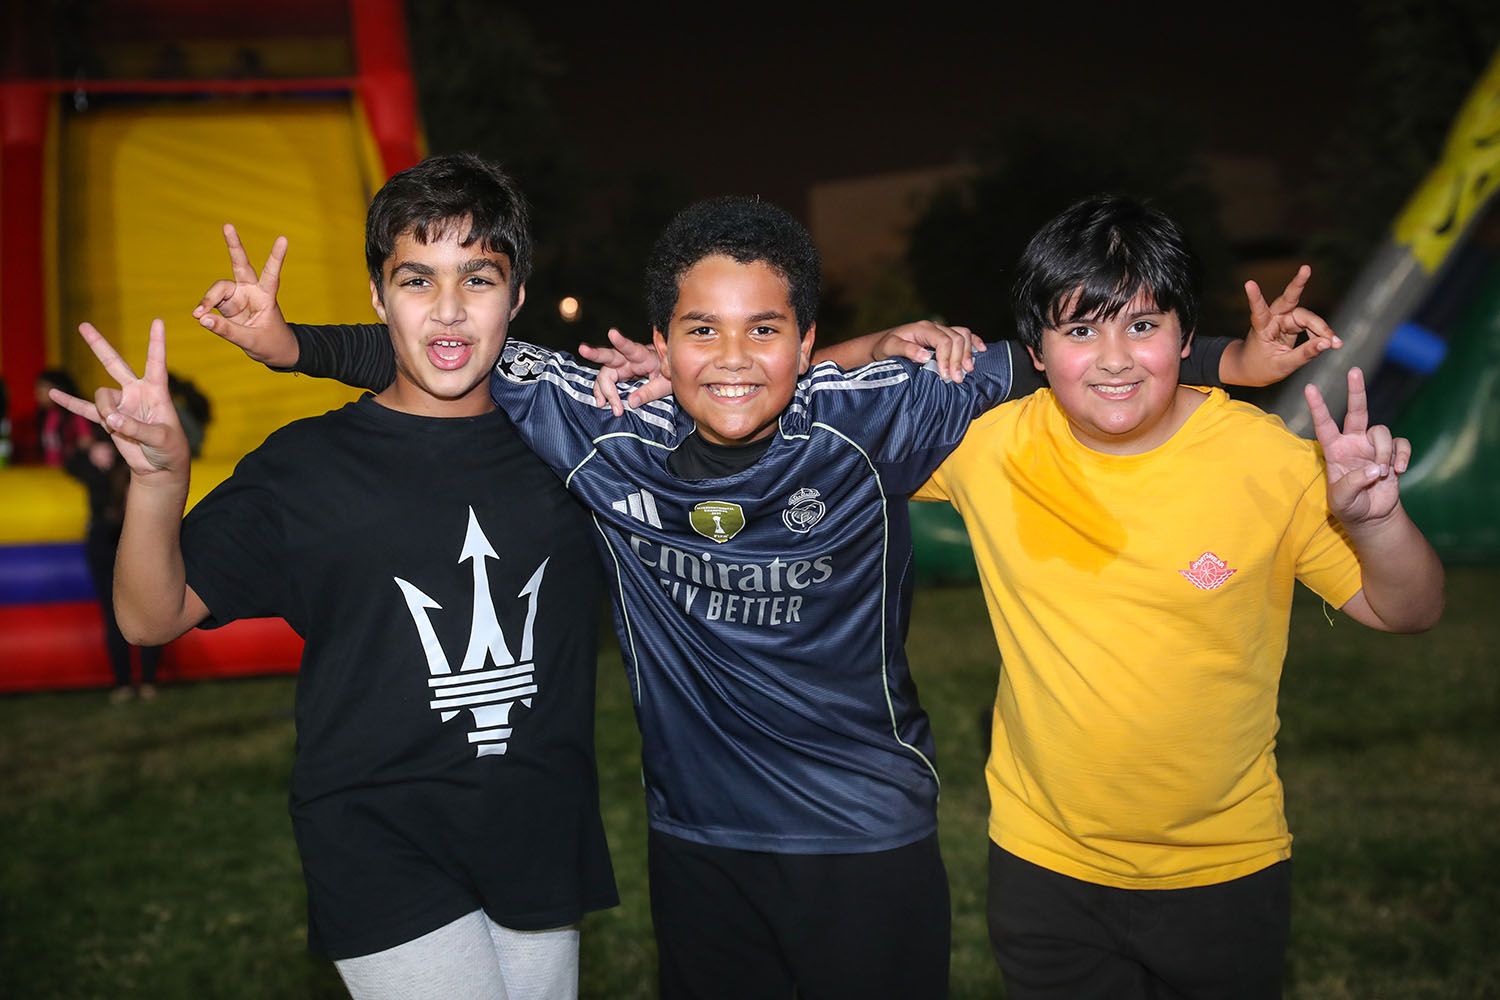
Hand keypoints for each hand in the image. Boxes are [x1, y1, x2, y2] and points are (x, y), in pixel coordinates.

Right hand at [47, 320, 190, 480]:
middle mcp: (136, 393)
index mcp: (155, 391)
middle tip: (83, 325)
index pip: (156, 362)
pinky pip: (85, 409)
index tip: (158, 320)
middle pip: (115, 364)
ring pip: (101, 397)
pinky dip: (70, 403)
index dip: (156, 342)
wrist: (159, 467)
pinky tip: (53, 394)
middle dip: (99, 345)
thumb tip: (111, 419)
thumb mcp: (161, 438)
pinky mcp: (108, 421)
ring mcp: (120, 405)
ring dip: (105, 412)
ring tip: (114, 427)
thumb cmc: (170, 449)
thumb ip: (137, 428)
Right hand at [191, 223, 298, 367]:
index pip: (271, 273)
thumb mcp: (252, 341)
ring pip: (219, 288)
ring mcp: (238, 297)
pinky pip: (211, 302)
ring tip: (198, 314)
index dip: (276, 256)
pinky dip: (204, 308)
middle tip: (227, 226)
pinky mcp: (227, 305)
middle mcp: (251, 291)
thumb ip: (227, 330)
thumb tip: (201, 317)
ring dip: (208, 299)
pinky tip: (199, 315)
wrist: (273, 353)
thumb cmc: (271, 344)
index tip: (283, 238)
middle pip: (241, 264)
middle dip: (234, 245)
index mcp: (267, 296)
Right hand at [577, 328, 671, 414]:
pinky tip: (601, 402)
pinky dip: (601, 392)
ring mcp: (621, 366)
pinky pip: (605, 382)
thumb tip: (631, 402)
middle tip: (583, 349)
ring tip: (605, 405)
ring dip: (602, 389)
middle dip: (595, 353)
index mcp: (643, 355)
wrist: (669, 374)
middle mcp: (628, 358)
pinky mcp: (618, 374)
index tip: (612, 333)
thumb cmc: (669, 375)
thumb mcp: (665, 384)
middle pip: (609, 355)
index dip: (621, 341)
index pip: (631, 347)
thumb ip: (650, 392)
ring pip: (604, 373)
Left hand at [873, 320, 984, 382]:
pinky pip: (964, 335)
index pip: (943, 341)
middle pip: (956, 339)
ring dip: (967, 353)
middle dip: (958, 359)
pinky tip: (981, 350)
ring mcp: (940, 330)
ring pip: (963, 335)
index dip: (947, 358)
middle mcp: (934, 327)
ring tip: (967, 370)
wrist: (882, 345)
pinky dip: (974, 342)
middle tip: (957, 378)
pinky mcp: (944, 337)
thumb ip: (907, 350)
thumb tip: (925, 356)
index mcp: (922, 329)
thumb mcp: (890, 348)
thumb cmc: (885, 347)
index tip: (946, 375)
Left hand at [1223, 265, 1341, 385]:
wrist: (1252, 368)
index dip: (1255, 298)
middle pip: (1288, 299)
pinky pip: (1311, 325)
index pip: (1258, 311)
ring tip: (1335, 343)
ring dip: (1321, 328)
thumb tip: (1327, 343)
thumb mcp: (1282, 366)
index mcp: (1261, 327)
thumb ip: (1304, 354)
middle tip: (1306, 268)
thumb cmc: (1260, 367)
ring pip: (1306, 317)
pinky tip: (1330, 343)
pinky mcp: (1292, 323)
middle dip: (1298, 283)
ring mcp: (1283, 319)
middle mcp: (1273, 318)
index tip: (1249, 284)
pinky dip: (1320, 334)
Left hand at [1305, 367, 1409, 526]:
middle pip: (1356, 411)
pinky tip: (1398, 470)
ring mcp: (1373, 446)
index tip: (1309, 388)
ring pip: (1382, 432)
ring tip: (1382, 473)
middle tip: (1354, 371)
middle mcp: (1354, 442)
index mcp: (1335, 450)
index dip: (1318, 407)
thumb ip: (1352, 483)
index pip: (1324, 425)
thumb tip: (1374, 468)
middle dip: (1356, 391)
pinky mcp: (1392, 453)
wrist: (1371, 516)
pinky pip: (1401, 444)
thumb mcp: (1342, 500)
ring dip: (1384, 452)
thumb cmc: (1349, 506)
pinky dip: (1401, 456)